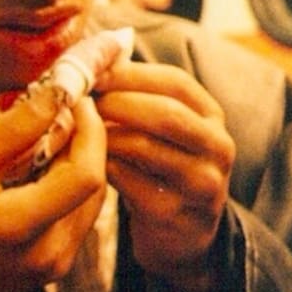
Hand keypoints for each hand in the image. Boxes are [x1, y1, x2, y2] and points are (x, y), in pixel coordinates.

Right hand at [0, 88, 106, 291]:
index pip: (86, 173)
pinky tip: (39, 168)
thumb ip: (6, 134)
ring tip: (46, 135)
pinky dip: (67, 183)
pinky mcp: (58, 264)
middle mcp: (52, 249)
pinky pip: (78, 213)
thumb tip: (48, 97)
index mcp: (22, 225)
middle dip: (83, 138)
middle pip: (94, 181)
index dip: (90, 130)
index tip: (74, 100)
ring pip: (90, 197)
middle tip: (58, 109)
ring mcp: (59, 261)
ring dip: (77, 160)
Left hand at [95, 61, 234, 291]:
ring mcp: (202, 184)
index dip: (128, 72)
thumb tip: (90, 56)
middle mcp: (216, 147)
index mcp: (210, 115)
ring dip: (101, 134)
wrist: (179, 234)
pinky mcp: (176, 214)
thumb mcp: (156, 127)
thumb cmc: (155, 166)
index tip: (89, 70)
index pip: (174, 82)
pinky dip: (99, 164)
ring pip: (145, 147)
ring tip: (74, 127)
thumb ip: (132, 93)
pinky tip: (80, 159)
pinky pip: (128, 180)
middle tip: (79, 100)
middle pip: (165, 113)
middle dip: (115, 102)